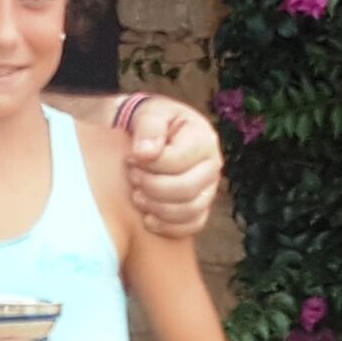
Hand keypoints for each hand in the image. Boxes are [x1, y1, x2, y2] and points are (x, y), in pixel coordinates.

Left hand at [123, 97, 221, 239]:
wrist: (146, 139)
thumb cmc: (148, 123)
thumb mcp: (148, 113)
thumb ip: (148, 127)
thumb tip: (146, 153)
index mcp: (203, 138)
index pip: (178, 161)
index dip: (150, 165)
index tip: (129, 158)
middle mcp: (212, 166)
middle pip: (186, 189)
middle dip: (152, 187)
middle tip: (131, 178)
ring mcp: (208, 189)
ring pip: (190, 210)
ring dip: (157, 208)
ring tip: (136, 196)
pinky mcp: (200, 208)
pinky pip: (192, 226)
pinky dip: (168, 227)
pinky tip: (147, 219)